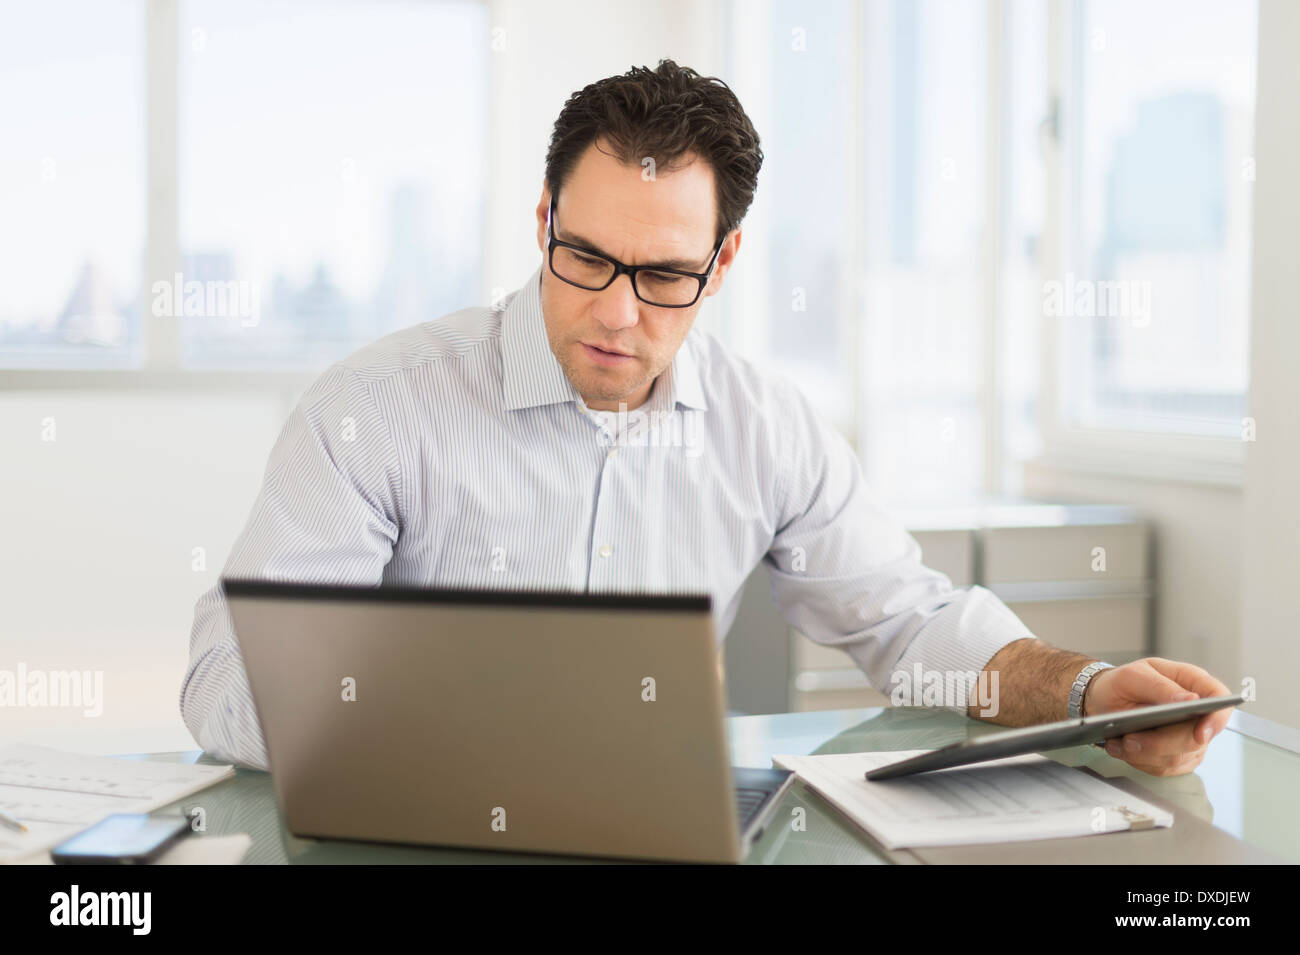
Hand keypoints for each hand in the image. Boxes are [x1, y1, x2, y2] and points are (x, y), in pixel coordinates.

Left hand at [1083, 658, 1233, 776]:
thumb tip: (1191, 699)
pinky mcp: (1177, 756)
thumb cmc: (1121, 683)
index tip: (1199, 734)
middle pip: (1196, 739)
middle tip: (1130, 739)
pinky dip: (1140, 761)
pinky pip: (1164, 768)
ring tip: (1119, 742)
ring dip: (1144, 754)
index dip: (1216, 719)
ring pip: (1178, 758)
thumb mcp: (1132, 676)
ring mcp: (1189, 736)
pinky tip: (1121, 748)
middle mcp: (1196, 711)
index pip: (1220, 699)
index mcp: (1192, 682)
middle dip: (1160, 743)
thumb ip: (1159, 685)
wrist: (1103, 700)